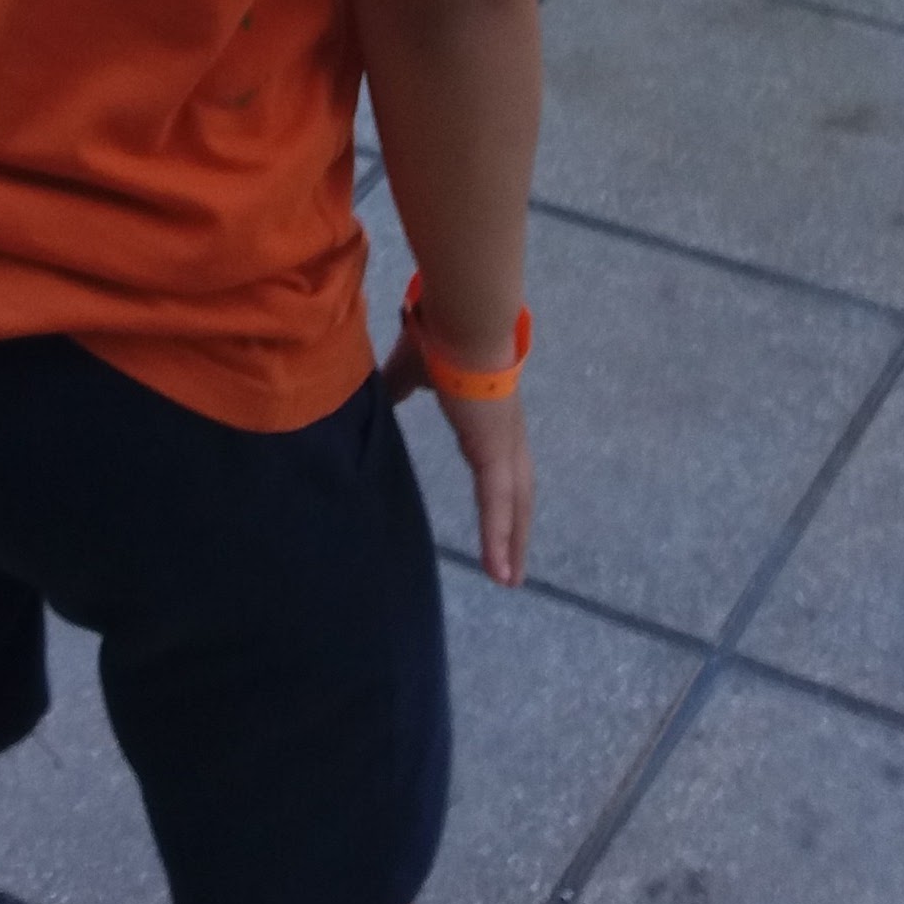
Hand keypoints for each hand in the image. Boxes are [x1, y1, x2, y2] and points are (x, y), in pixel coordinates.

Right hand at [380, 320, 532, 586]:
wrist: (460, 322)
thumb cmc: (438, 338)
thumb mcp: (410, 370)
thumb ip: (399, 386)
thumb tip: (384, 393)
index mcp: (489, 417)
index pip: (501, 466)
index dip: (503, 495)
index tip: (502, 520)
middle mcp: (506, 436)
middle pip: (519, 495)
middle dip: (516, 531)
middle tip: (513, 569)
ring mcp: (505, 446)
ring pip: (514, 507)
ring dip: (513, 544)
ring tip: (508, 580)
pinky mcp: (495, 453)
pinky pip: (497, 506)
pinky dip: (498, 538)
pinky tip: (499, 570)